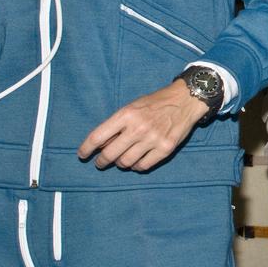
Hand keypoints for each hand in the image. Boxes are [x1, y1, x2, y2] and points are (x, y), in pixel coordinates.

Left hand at [78, 80, 210, 170]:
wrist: (185, 100)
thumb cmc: (155, 103)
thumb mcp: (132, 107)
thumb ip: (118, 125)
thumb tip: (102, 146)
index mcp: (126, 115)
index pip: (97, 137)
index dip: (86, 149)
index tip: (82, 155)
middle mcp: (138, 128)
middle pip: (109, 154)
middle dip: (101, 161)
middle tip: (101, 162)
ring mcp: (153, 139)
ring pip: (125, 163)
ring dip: (121, 163)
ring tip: (122, 159)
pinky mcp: (165, 148)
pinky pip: (143, 166)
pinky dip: (137, 166)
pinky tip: (137, 160)